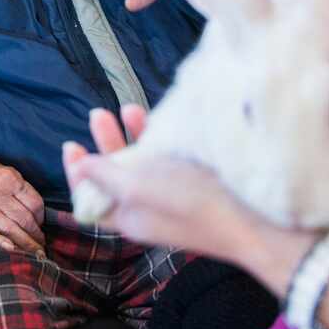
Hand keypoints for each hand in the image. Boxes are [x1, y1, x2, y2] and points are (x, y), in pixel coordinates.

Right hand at [0, 155, 46, 256]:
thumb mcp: (6, 172)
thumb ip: (20, 190)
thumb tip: (37, 213)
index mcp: (11, 179)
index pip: (34, 203)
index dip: (41, 218)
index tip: (41, 225)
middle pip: (24, 219)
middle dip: (35, 235)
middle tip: (41, 245)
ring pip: (10, 228)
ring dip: (24, 243)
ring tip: (33, 252)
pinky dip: (1, 241)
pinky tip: (12, 249)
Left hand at [63, 106, 303, 271]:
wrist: (256, 221)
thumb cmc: (192, 202)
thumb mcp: (139, 187)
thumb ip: (107, 176)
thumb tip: (80, 168)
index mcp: (129, 217)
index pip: (91, 198)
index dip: (78, 173)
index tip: (72, 144)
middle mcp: (148, 209)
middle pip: (117, 175)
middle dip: (107, 142)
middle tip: (100, 113)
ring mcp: (174, 196)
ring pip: (144, 163)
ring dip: (134, 135)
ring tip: (130, 107)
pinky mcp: (197, 183)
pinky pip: (169, 159)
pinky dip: (161, 139)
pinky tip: (163, 120)